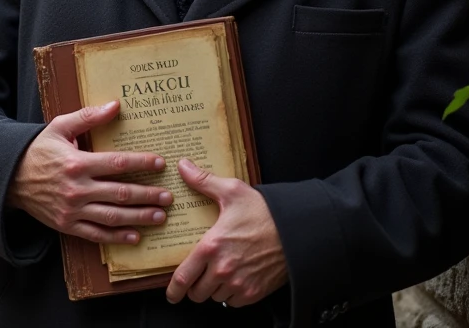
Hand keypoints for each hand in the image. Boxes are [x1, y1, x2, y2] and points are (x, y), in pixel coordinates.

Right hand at [7, 101, 172, 244]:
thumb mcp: (59, 127)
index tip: (160, 163)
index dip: (141, 164)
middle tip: (169, 196)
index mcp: (77, 163)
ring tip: (160, 216)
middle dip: (148, 195)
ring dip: (139, 217)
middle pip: (121, 193)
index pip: (117, 164)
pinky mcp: (67, 225)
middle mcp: (77, 189)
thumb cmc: (37, 150)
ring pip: (113, 216)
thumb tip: (115, 105)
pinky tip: (135, 236)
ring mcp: (72, 210)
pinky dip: (116, 237)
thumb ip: (88, 117)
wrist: (9, 178)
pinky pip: (96, 234)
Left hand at [166, 159, 286, 307]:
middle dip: (194, 286)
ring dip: (213, 288)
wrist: (297, 231)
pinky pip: (233, 301)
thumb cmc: (264, 211)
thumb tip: (183, 166)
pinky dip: (231, 294)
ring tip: (218, 272)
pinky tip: (234, 278)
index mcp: (211, 247)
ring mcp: (239, 284)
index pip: (183, 278)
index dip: (173, 290)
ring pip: (215, 297)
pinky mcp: (254, 293)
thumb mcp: (232, 191)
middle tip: (197, 276)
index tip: (171, 293)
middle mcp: (223, 270)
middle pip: (197, 293)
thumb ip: (204, 181)